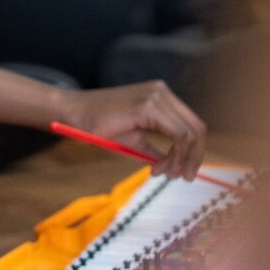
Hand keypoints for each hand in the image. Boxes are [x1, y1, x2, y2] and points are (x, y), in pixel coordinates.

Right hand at [56, 81, 206, 180]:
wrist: (73, 114)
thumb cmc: (100, 127)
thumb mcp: (136, 140)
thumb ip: (158, 150)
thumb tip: (179, 167)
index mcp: (162, 97)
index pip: (191, 124)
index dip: (193, 152)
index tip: (182, 173)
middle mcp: (163, 92)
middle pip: (197, 128)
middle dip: (193, 157)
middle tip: (183, 177)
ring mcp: (157, 96)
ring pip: (189, 133)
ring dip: (182, 159)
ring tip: (165, 174)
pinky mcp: (148, 106)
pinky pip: (177, 135)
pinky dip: (173, 156)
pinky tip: (157, 167)